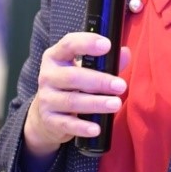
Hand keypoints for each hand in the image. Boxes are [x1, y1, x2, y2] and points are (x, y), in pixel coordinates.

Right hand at [23, 31, 130, 158]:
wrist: (45, 114)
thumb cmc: (71, 85)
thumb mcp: (84, 69)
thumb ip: (105, 61)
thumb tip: (125, 53)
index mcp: (55, 57)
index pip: (69, 44)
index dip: (87, 43)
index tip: (107, 45)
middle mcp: (47, 76)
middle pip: (73, 77)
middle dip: (99, 81)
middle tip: (121, 86)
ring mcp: (46, 99)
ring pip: (71, 101)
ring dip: (96, 103)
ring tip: (116, 104)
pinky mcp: (49, 120)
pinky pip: (66, 124)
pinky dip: (82, 127)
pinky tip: (96, 128)